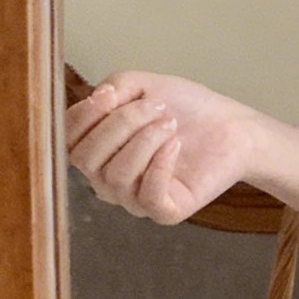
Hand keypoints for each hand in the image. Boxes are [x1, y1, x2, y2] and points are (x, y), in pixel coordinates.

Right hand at [66, 72, 259, 226]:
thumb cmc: (185, 109)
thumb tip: (98, 98)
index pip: (68, 141)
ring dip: (144, 141)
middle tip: (156, 107)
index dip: (84, 116)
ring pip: (116, 176)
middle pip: (87, 159)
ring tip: (170, 123)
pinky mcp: (164, 212)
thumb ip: (113, 87)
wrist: (231, 127)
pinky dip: (160, 165)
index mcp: (98, 151)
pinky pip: (148, 197)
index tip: (113, 94)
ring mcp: (135, 199)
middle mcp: (109, 179)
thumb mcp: (141, 86)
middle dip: (119, 125)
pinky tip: (176, 144)